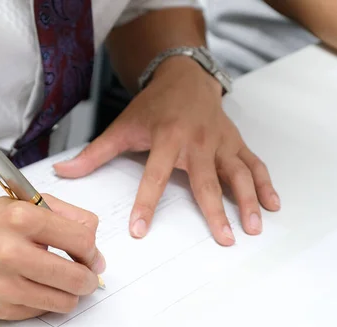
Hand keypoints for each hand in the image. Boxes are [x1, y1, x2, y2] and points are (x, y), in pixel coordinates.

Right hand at [0, 194, 104, 319]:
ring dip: (70, 293)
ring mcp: (3, 285)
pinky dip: (45, 301)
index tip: (91, 255)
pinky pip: (41, 312)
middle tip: (86, 274)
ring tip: (61, 281)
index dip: (93, 251)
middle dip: (88, 278)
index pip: (81, 240)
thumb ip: (66, 215)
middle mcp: (10, 252)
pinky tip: (34, 286)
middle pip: (76, 277)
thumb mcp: (24, 203)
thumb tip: (93, 242)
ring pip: (64, 301)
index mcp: (21, 218)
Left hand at [54, 57, 280, 245]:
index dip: (146, 204)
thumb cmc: (153, 105)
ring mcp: (220, 142)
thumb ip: (95, 153)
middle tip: (224, 239)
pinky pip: (254, 163)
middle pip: (207, 180)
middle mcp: (197, 141)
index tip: (141, 231)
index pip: (155, 175)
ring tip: (253, 227)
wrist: (185, 76)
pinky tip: (272, 205)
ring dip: (249, 200)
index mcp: (166, 138)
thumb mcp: (123, 125)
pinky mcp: (235, 142)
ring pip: (238, 173)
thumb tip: (63, 172)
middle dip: (216, 211)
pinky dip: (265, 184)